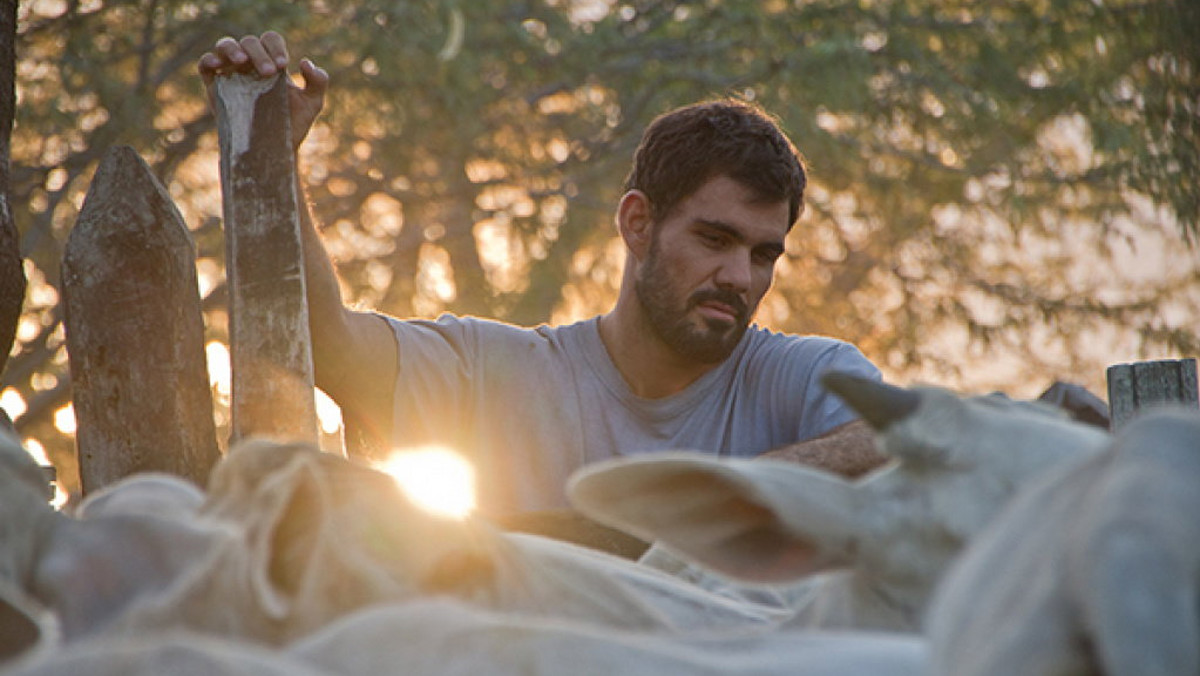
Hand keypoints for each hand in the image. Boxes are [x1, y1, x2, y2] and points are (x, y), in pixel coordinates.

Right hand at [197, 31, 327, 150]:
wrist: (272, 149)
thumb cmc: (292, 123)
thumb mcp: (313, 103)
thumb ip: (318, 81)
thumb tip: (305, 62)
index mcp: (272, 61)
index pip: (270, 40)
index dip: (276, 47)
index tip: (284, 66)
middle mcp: (250, 62)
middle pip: (250, 42)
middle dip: (260, 54)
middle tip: (270, 72)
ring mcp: (231, 72)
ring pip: (225, 45)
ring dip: (232, 48)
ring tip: (242, 61)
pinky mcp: (214, 86)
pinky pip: (205, 65)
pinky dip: (208, 60)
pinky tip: (218, 65)